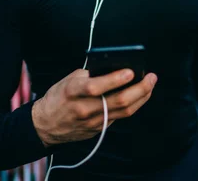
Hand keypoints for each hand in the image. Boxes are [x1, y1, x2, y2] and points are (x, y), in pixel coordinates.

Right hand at [32, 68, 156, 146]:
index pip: (96, 87)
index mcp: (73, 91)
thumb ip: (91, 74)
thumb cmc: (59, 96)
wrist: (45, 125)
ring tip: (150, 84)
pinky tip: (140, 96)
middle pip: (118, 101)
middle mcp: (84, 108)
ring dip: (142, 97)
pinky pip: (121, 116)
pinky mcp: (100, 129)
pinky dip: (133, 105)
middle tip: (151, 77)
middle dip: (140, 88)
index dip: (116, 79)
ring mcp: (93, 121)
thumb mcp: (69, 79)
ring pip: (125, 111)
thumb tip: (116, 68)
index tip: (131, 71)